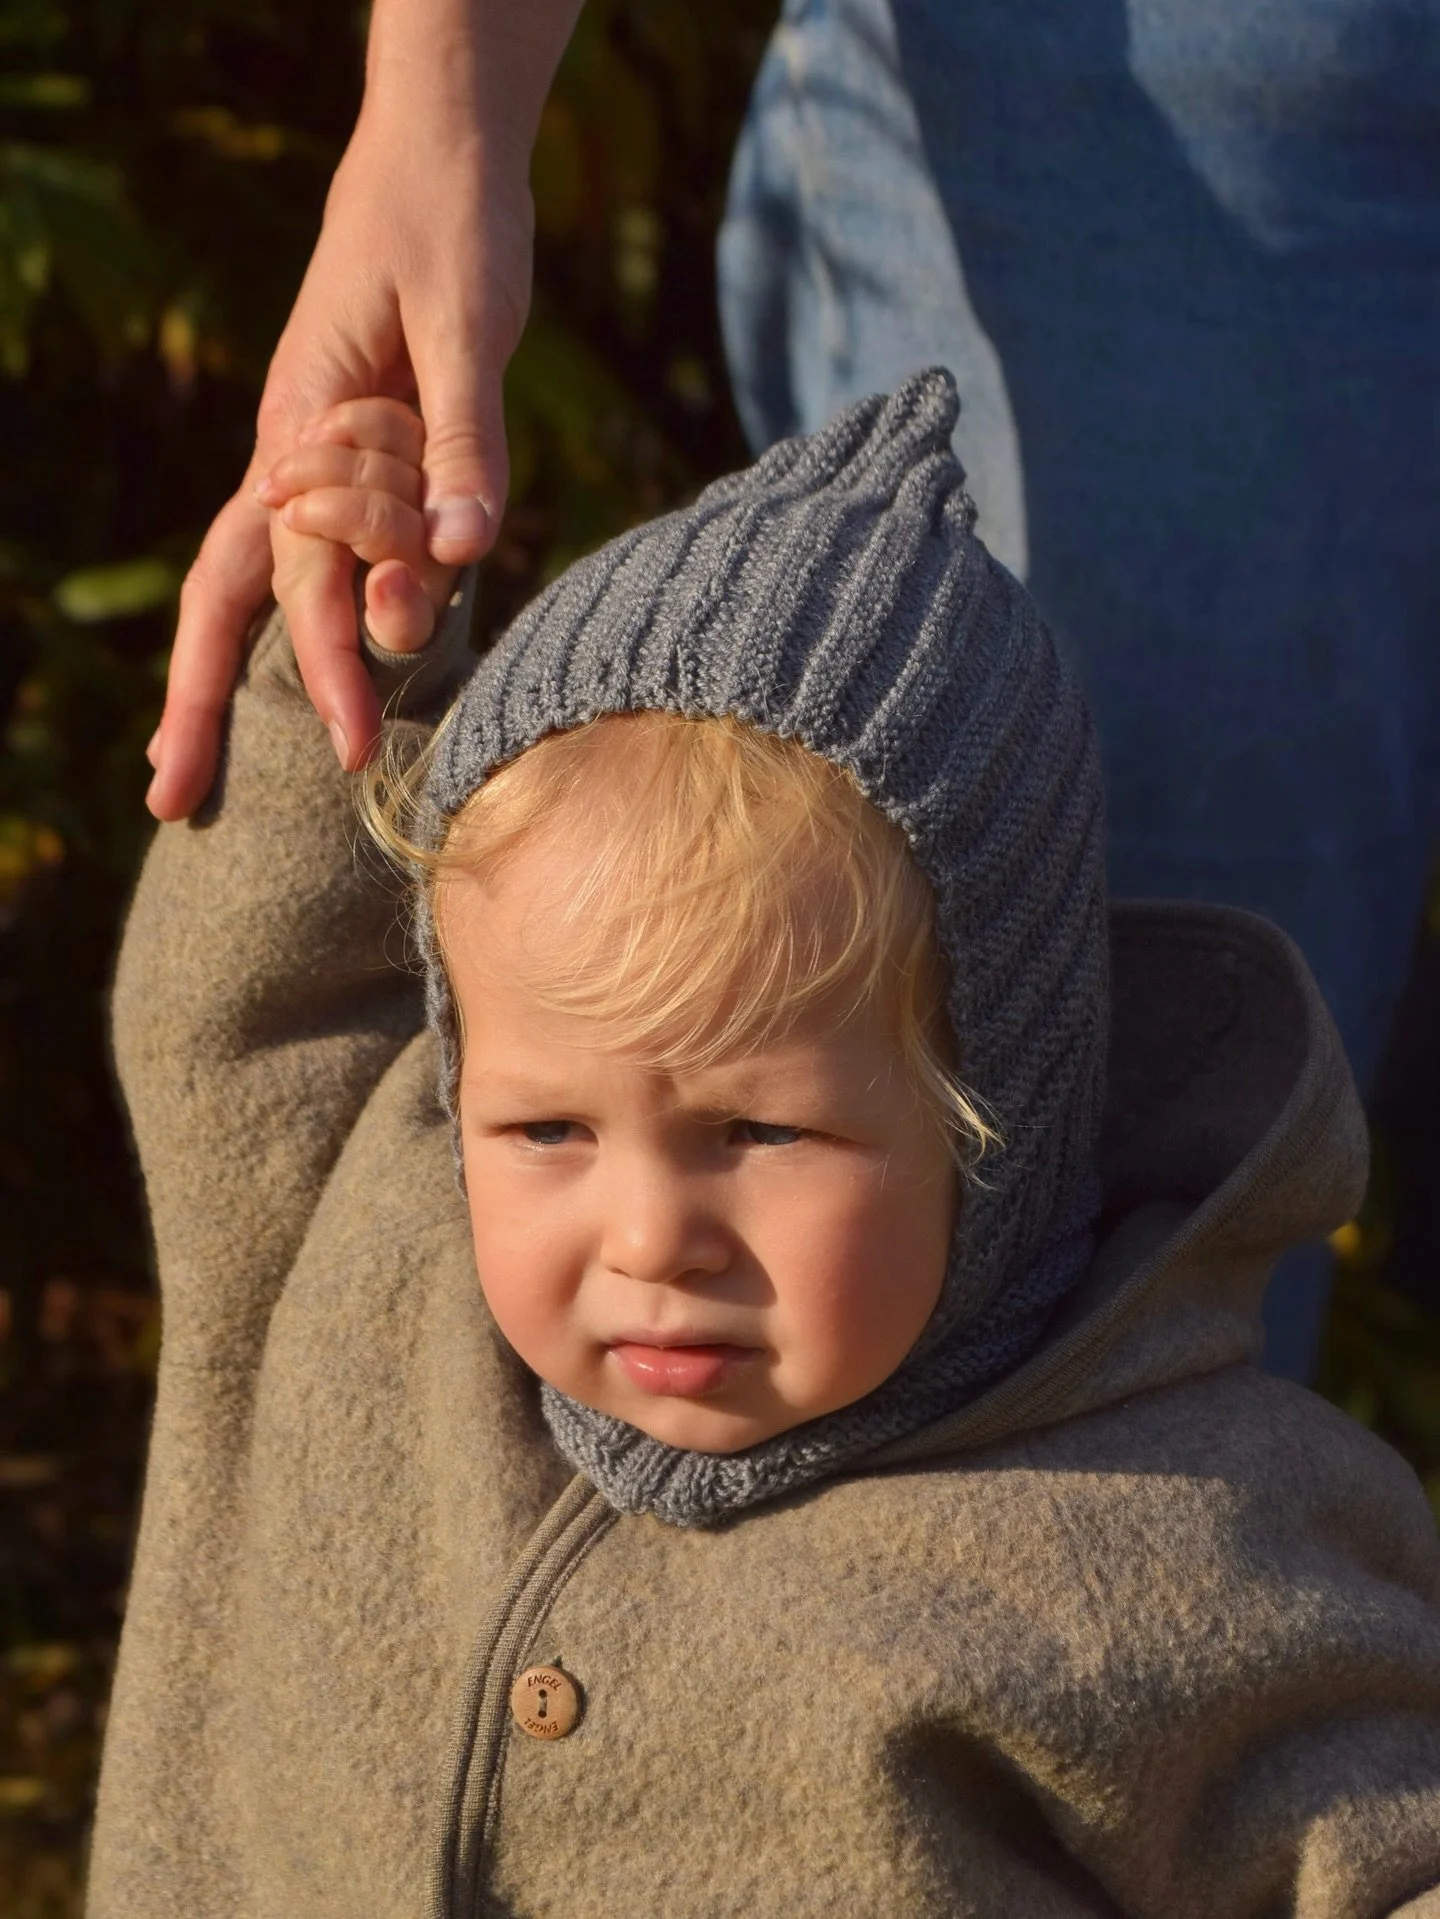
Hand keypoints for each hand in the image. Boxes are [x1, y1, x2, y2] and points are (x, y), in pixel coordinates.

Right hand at [145, 107, 531, 820]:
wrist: (437, 162)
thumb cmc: (448, 231)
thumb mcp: (467, 327)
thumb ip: (466, 444)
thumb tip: (462, 558)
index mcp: (304, 431)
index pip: (304, 576)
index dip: (327, 667)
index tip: (348, 751)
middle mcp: (293, 458)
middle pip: (228, 593)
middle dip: (199, 697)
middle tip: (170, 798)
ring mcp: (314, 463)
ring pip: (260, 580)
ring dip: (230, 670)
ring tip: (190, 759)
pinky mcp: (354, 461)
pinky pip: (323, 552)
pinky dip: (302, 617)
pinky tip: (292, 673)